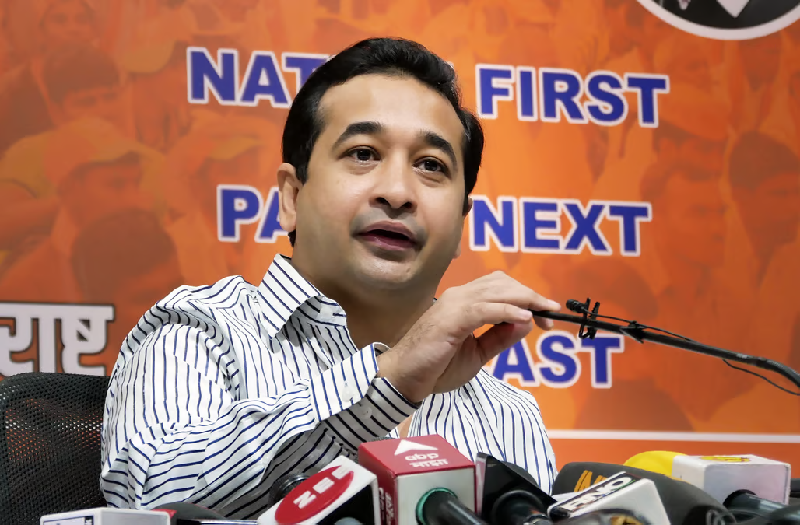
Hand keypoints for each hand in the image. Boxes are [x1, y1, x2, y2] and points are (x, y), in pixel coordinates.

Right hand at [377, 271, 559, 403]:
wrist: (403, 378)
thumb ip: (499, 337)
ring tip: (543, 313)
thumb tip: (526, 322)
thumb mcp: (477, 354)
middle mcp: (459, 296)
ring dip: (524, 300)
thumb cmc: (435, 367)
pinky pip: (485, 309)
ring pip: (497, 291)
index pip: (500, 287)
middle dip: (531, 296)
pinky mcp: (451, 319)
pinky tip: (524, 318)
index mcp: (463, 302)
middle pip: (503, 284)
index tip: (545, 315)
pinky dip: (507, 311)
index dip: (526, 296)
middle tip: (550, 315)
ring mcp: (454, 305)